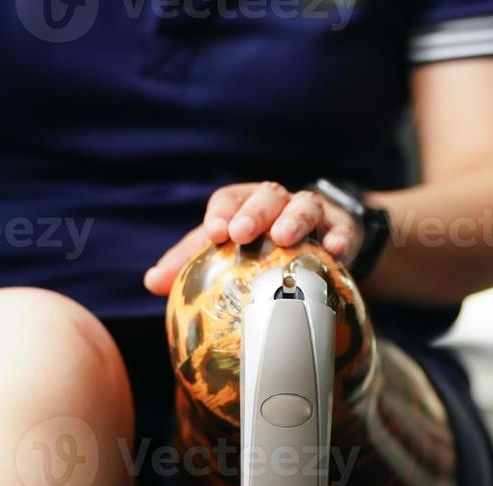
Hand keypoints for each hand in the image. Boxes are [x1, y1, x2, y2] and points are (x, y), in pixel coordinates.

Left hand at [144, 181, 361, 295]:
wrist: (318, 245)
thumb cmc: (263, 249)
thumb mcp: (227, 251)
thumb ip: (190, 263)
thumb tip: (151, 282)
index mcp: (246, 204)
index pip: (229, 199)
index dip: (221, 212)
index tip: (214, 232)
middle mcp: (277, 202)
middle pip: (265, 197)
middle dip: (252, 213)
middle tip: (240, 233)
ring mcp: (311, 211)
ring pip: (303, 205)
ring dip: (294, 219)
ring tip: (285, 237)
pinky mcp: (340, 227)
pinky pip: (341, 228)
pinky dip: (338, 236)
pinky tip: (335, 249)